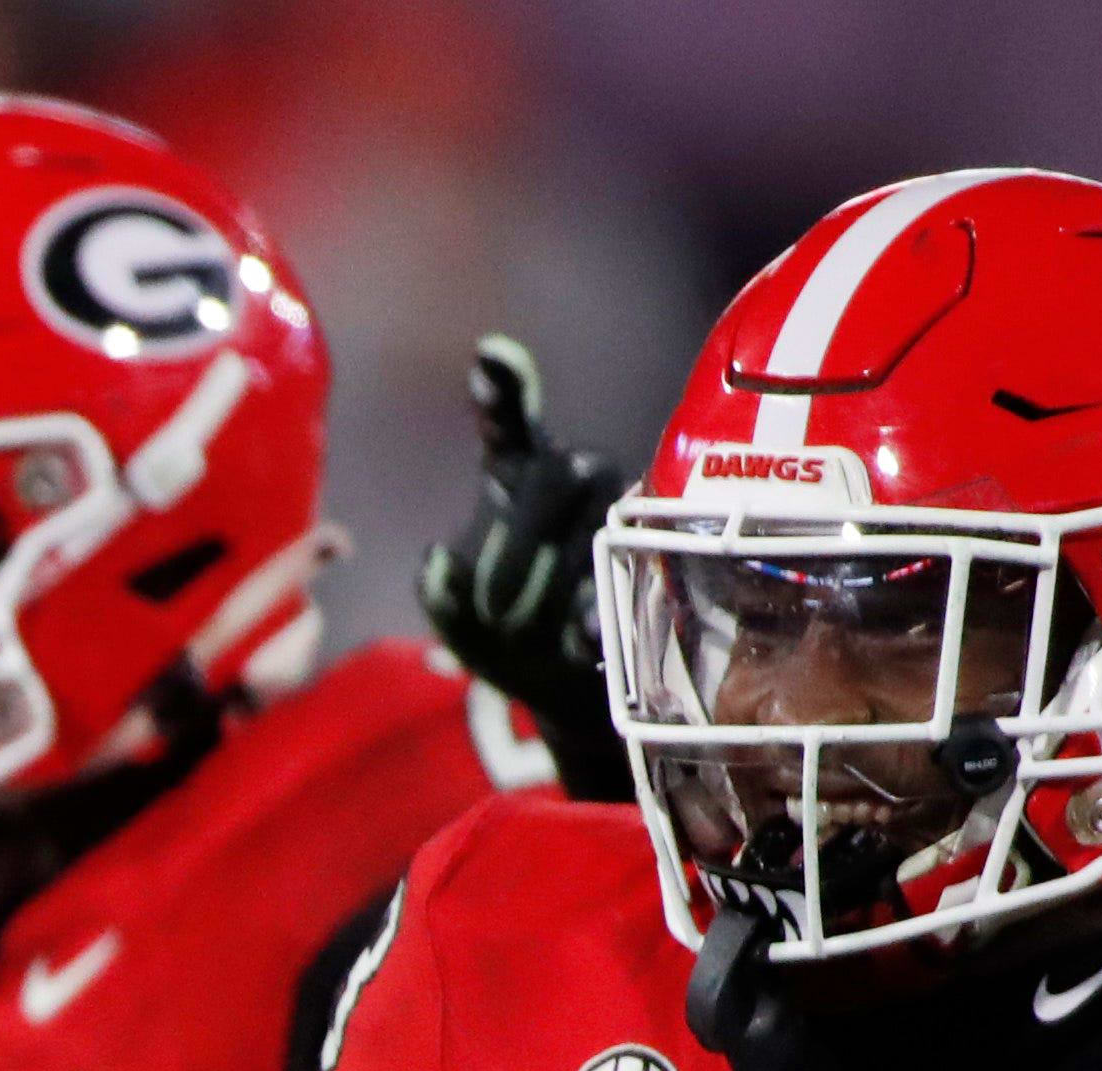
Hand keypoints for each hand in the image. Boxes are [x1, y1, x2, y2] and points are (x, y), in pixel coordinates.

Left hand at [417, 334, 634, 803]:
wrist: (572, 683)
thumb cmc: (508, 633)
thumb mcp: (458, 620)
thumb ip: (440, 591)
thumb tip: (439, 558)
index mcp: (517, 475)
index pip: (509, 420)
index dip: (503, 386)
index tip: (490, 355)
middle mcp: (575, 474)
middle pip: (554, 477)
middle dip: (518, 548)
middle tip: (493, 608)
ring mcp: (624, 505)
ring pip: (592, 527)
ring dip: (551, 594)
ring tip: (536, 634)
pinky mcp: (662, 551)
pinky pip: (630, 572)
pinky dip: (596, 614)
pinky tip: (584, 641)